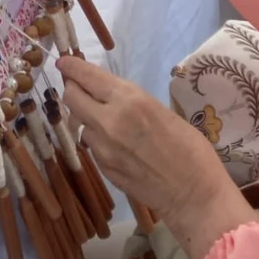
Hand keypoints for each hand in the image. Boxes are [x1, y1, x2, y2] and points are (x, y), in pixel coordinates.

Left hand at [60, 57, 256, 258]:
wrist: (195, 195)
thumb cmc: (191, 148)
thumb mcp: (161, 110)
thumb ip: (130, 101)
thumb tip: (107, 94)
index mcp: (129, 100)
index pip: (87, 77)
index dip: (71, 67)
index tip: (63, 62)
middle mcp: (109, 121)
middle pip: (71, 98)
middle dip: (74, 90)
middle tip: (82, 89)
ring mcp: (103, 148)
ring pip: (79, 124)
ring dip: (85, 118)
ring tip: (105, 120)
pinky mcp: (103, 169)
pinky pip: (91, 146)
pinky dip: (96, 140)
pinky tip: (115, 144)